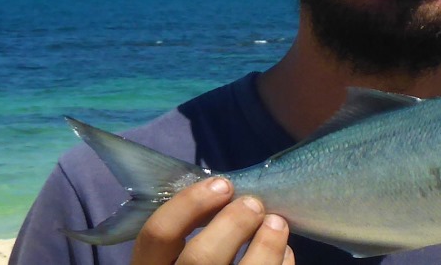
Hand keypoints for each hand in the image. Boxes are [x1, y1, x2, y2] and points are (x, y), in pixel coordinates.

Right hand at [130, 177, 293, 263]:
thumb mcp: (181, 257)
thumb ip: (196, 234)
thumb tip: (229, 197)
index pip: (157, 234)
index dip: (190, 202)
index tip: (222, 185)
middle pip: (200, 256)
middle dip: (233, 222)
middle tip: (254, 204)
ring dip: (266, 243)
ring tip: (277, 223)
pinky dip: (281, 263)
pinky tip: (283, 251)